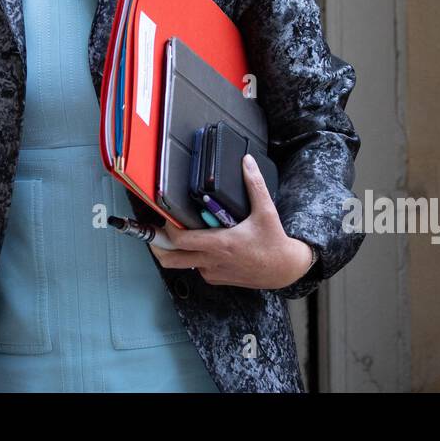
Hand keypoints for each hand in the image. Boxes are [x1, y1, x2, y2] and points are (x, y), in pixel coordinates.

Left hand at [149, 154, 312, 289]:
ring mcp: (212, 272)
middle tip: (155, 231)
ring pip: (183, 264)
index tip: (166, 216)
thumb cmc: (274, 242)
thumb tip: (246, 161)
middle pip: (170, 260)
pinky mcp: (216, 279)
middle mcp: (212, 261)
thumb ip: (254, 185)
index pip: (181, 240)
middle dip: (157, 246)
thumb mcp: (266, 211)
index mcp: (220, 244)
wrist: (284, 270)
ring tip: (178, 233)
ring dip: (176, 250)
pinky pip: (196, 269)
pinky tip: (201, 244)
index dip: (167, 229)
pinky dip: (193, 257)